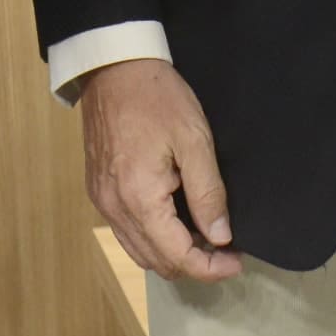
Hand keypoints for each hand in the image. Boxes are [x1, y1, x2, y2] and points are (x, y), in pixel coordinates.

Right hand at [78, 58, 240, 282]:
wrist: (113, 67)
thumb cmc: (157, 97)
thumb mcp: (195, 139)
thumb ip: (208, 192)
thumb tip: (221, 237)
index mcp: (139, 198)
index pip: (177, 256)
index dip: (210, 268)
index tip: (237, 261)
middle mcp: (114, 208)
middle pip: (157, 261)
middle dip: (194, 263)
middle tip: (226, 248)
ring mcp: (102, 201)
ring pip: (139, 251)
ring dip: (173, 253)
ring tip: (205, 236)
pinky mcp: (98, 191)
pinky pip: (127, 232)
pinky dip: (153, 237)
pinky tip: (176, 220)